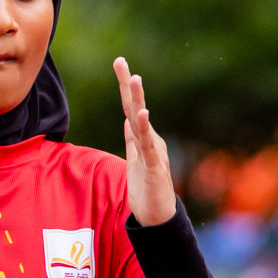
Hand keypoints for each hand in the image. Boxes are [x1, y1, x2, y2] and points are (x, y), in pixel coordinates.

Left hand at [114, 57, 175, 226]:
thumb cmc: (147, 188)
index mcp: (144, 137)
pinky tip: (143, 114)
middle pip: (135, 107)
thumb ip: (133, 140)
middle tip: (120, 61)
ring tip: (133, 78)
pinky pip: (148, 145)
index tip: (119, 63)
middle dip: (128, 84)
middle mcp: (150, 140)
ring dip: (138, 99)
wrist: (158, 216)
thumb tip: (128, 120)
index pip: (131, 107)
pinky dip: (145, 129)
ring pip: (142, 121)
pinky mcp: (154, 166)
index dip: (124, 87)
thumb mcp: (136, 159)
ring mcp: (153, 151)